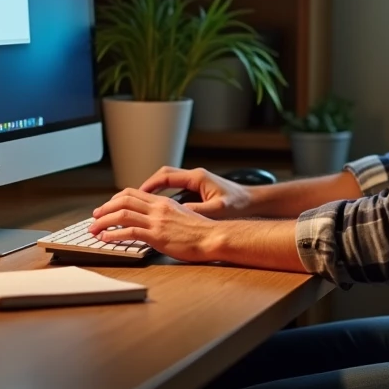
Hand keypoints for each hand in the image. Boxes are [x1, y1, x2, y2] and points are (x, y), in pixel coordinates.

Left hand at [89, 189, 217, 262]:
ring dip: (103, 221)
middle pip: (124, 200)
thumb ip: (166, 215)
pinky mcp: (156, 236)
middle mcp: (158, 208)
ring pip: (122, 214)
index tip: (107, 206)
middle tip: (95, 216)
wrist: (213, 237)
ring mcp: (156, 221)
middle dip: (105, 208)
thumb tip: (153, 221)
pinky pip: (129, 232)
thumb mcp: (182, 216)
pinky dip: (113, 234)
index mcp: (163, 202)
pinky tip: (105, 238)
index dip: (116, 199)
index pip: (133, 193)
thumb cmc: (201, 231)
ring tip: (93, 228)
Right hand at [139, 166, 254, 218]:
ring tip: (143, 202)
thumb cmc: (239, 205)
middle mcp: (196, 176)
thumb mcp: (218, 209)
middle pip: (164, 175)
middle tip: (134, 197)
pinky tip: (161, 207)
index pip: (166, 176)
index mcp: (197, 177)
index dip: (149, 185)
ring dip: (156, 189)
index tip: (136, 194)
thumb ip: (197, 211)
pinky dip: (165, 194)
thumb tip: (177, 213)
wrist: (254, 202)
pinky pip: (176, 187)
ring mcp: (197, 181)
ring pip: (169, 180)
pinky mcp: (199, 189)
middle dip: (148, 185)